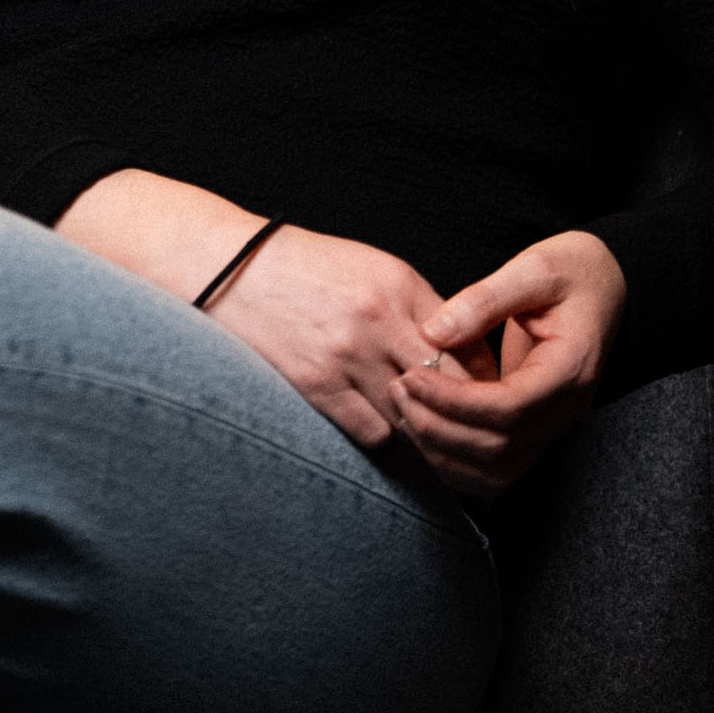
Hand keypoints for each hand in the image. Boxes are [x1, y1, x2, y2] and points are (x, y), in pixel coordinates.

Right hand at [54, 170, 492, 448]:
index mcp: (397, 284)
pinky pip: (372, 433)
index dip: (480, 376)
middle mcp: (377, 320)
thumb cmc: (301, 266)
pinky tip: (386, 436)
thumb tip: (456, 351)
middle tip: (473, 432)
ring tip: (437, 446)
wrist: (228, 267)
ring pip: (413, 418)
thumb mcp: (367, 266)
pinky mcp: (316, 387)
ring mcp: (346, 357)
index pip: (464, 343)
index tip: (486, 393)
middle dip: (462, 412)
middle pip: (446, 385)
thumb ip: (412, 304)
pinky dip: (384, 438)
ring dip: (425, 433)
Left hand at [387, 230, 626, 496]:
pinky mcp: (537, 427)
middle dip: (441, 427)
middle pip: (500, 446)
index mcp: (570, 368)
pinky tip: (426, 434)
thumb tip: (433, 332)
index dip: (455, 400)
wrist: (606, 286)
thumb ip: (485, 299)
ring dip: (445, 452)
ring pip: (497, 469)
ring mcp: (555, 424)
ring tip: (404, 412)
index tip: (412, 375)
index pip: (509, 407)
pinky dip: (459, 462)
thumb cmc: (573, 272)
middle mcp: (567, 409)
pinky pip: (498, 465)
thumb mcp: (535, 268)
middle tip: (397, 390)